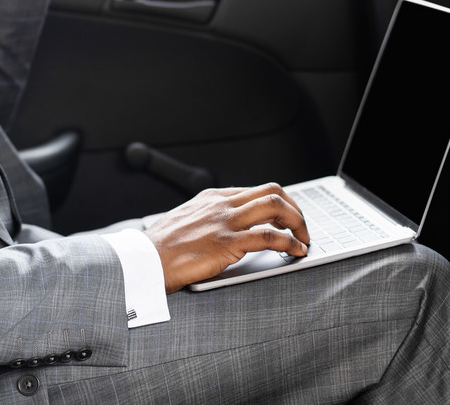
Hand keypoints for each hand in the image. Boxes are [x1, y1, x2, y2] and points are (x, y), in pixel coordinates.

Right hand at [144, 183, 309, 292]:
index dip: (279, 204)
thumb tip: (229, 230)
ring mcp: (225, 221)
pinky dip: (290, 242)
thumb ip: (209, 219)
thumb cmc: (160, 248)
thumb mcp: (186, 221)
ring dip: (298, 223)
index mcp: (212, 197)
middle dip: (294, 209)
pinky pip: (270, 236)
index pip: (256, 190)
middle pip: (272, 192)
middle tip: (301, 228)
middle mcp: (222, 203)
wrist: (145, 260)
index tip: (287, 219)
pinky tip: (296, 251)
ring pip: (275, 207)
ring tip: (304, 239)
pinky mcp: (228, 242)